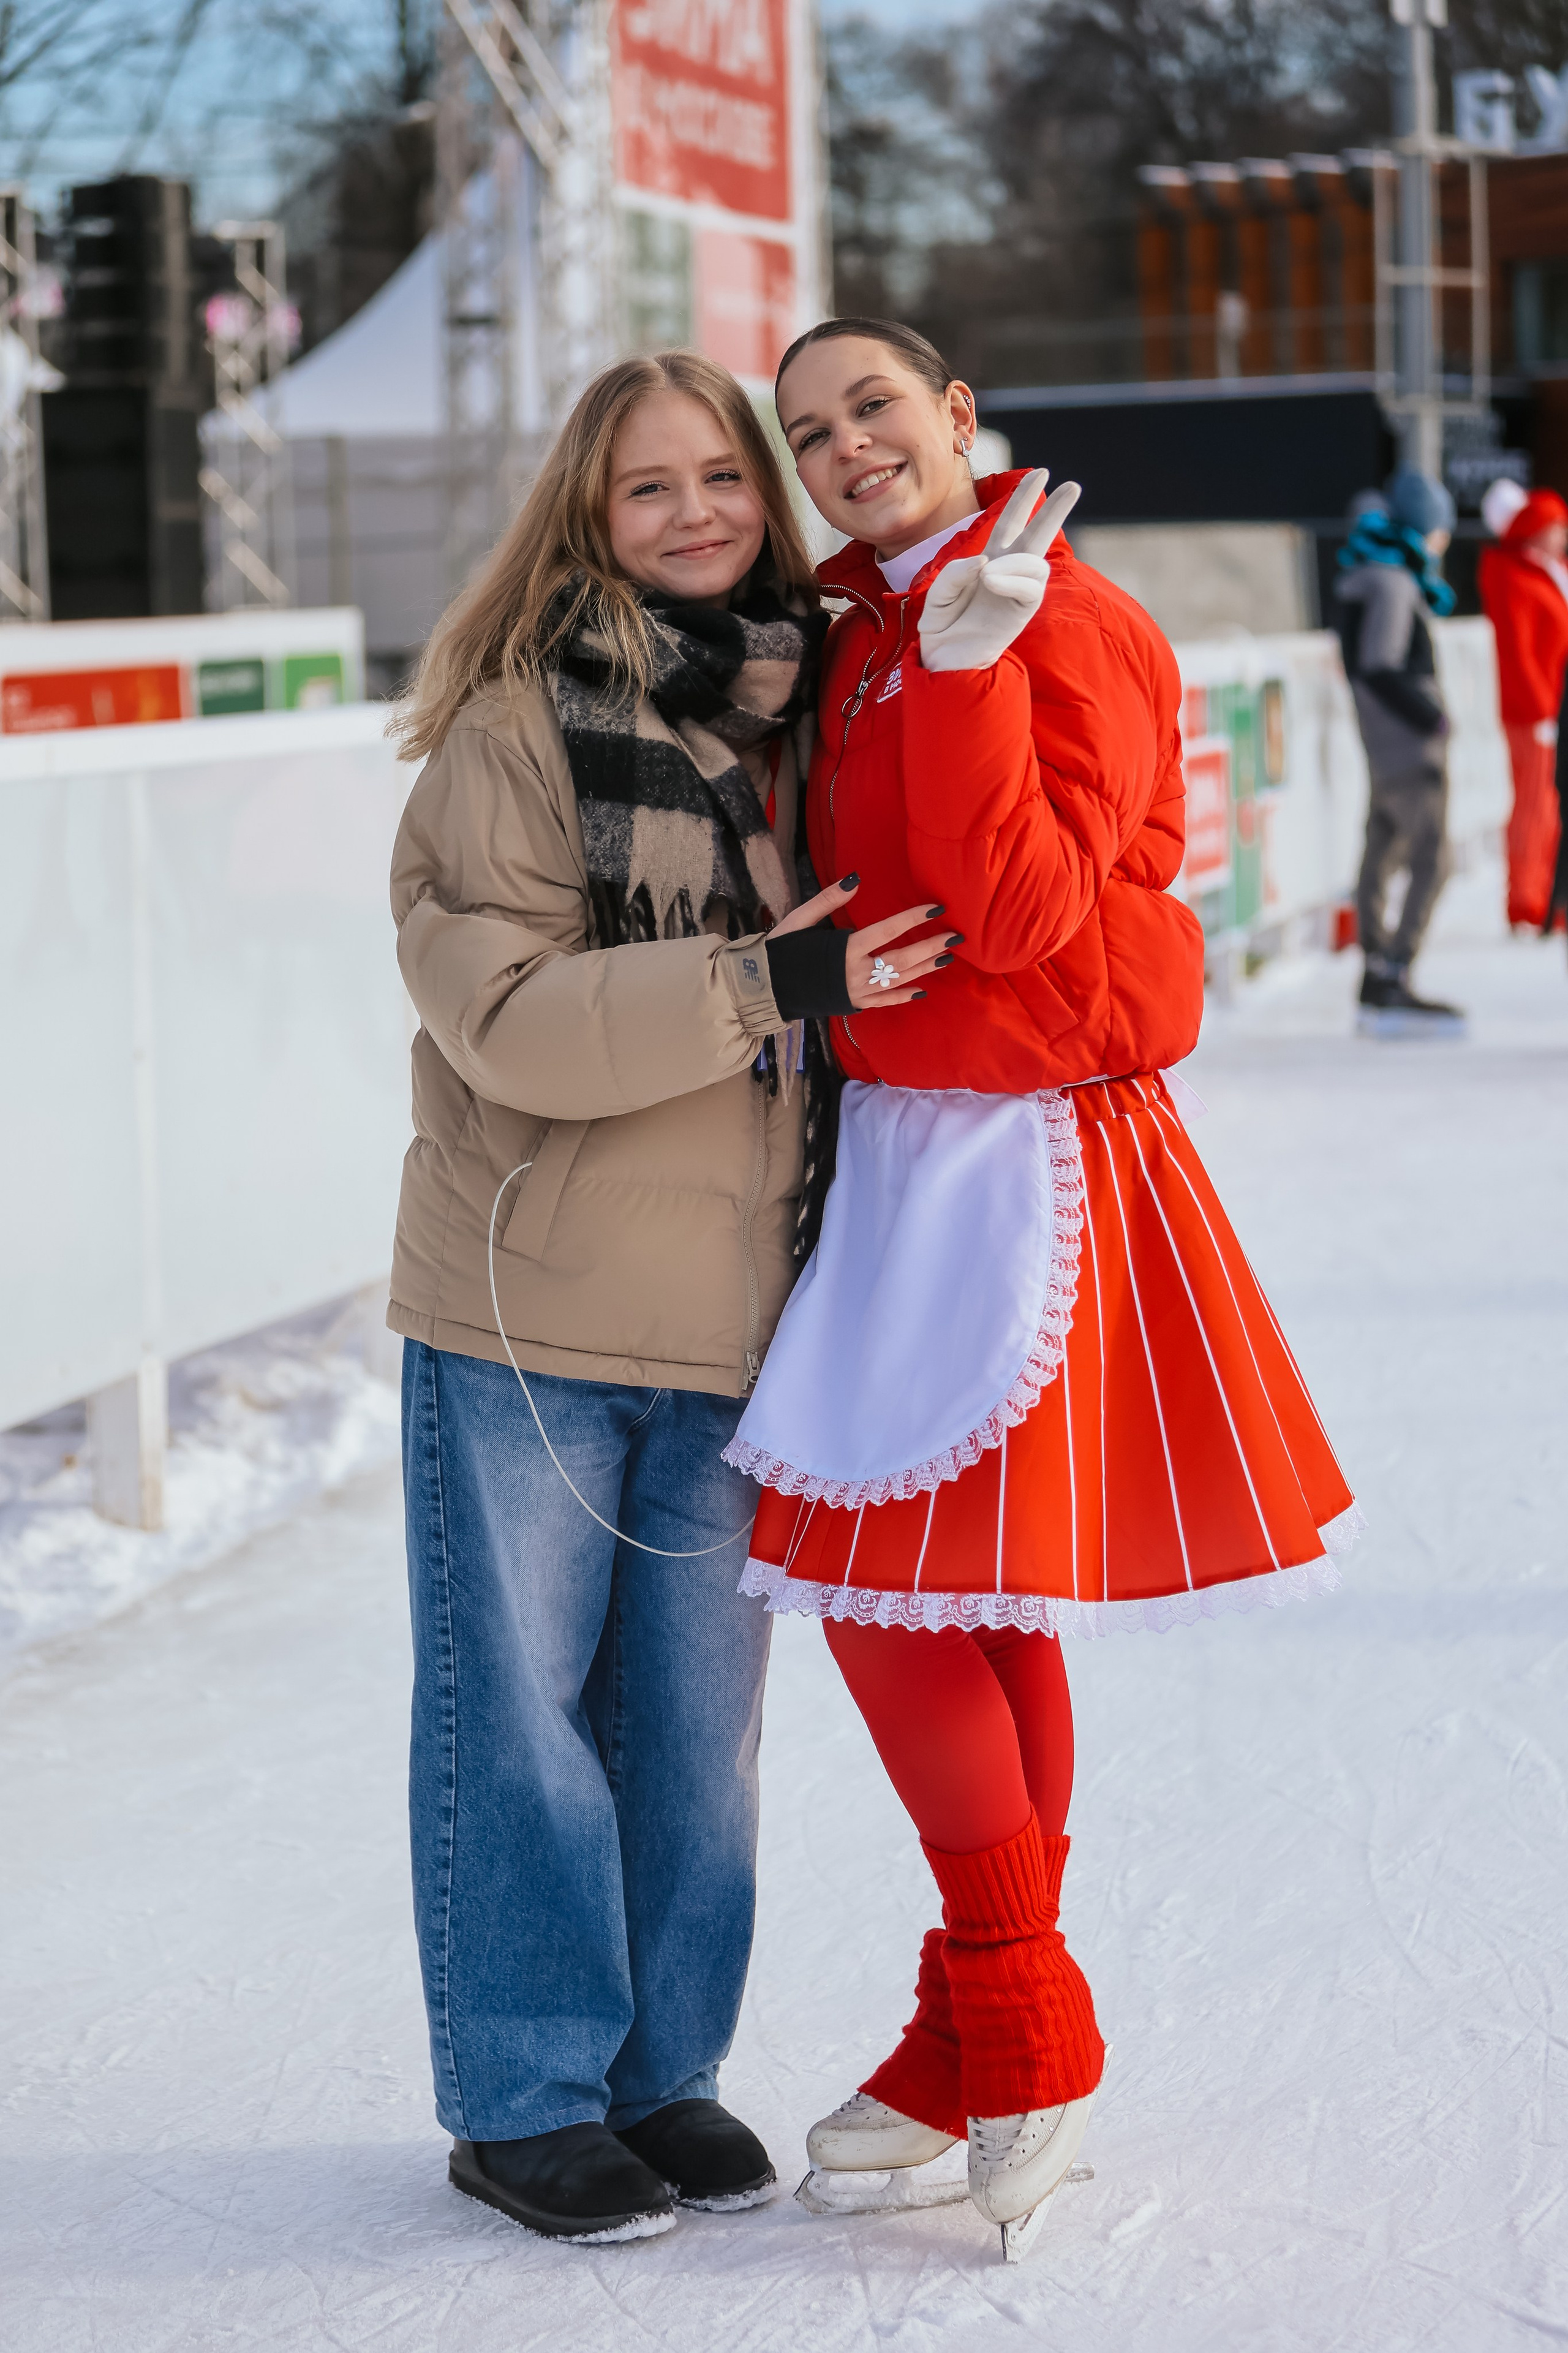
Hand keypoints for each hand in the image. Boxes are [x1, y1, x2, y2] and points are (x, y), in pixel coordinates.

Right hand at [769, 876, 959, 1010]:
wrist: (764, 989)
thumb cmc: (781, 950)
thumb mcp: (801, 919)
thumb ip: (829, 899)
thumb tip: (856, 878)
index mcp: (844, 949)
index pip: (887, 930)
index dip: (913, 919)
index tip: (936, 909)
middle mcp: (855, 973)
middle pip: (901, 959)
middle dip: (930, 947)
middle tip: (954, 937)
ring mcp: (856, 992)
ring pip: (898, 981)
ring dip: (923, 969)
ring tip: (945, 958)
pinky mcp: (852, 1005)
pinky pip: (883, 1002)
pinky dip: (903, 997)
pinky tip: (921, 991)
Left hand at [917, 469, 1080, 673]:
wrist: (944, 662)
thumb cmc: (943, 628)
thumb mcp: (937, 594)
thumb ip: (955, 573)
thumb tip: (986, 562)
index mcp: (990, 561)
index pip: (1011, 522)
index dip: (1024, 498)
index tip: (1040, 472)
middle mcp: (1008, 572)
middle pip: (1038, 534)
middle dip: (1055, 509)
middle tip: (1073, 485)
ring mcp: (1018, 592)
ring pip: (1036, 562)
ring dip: (1014, 561)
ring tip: (989, 575)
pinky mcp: (1022, 613)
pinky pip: (1031, 587)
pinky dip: (1014, 579)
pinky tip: (994, 582)